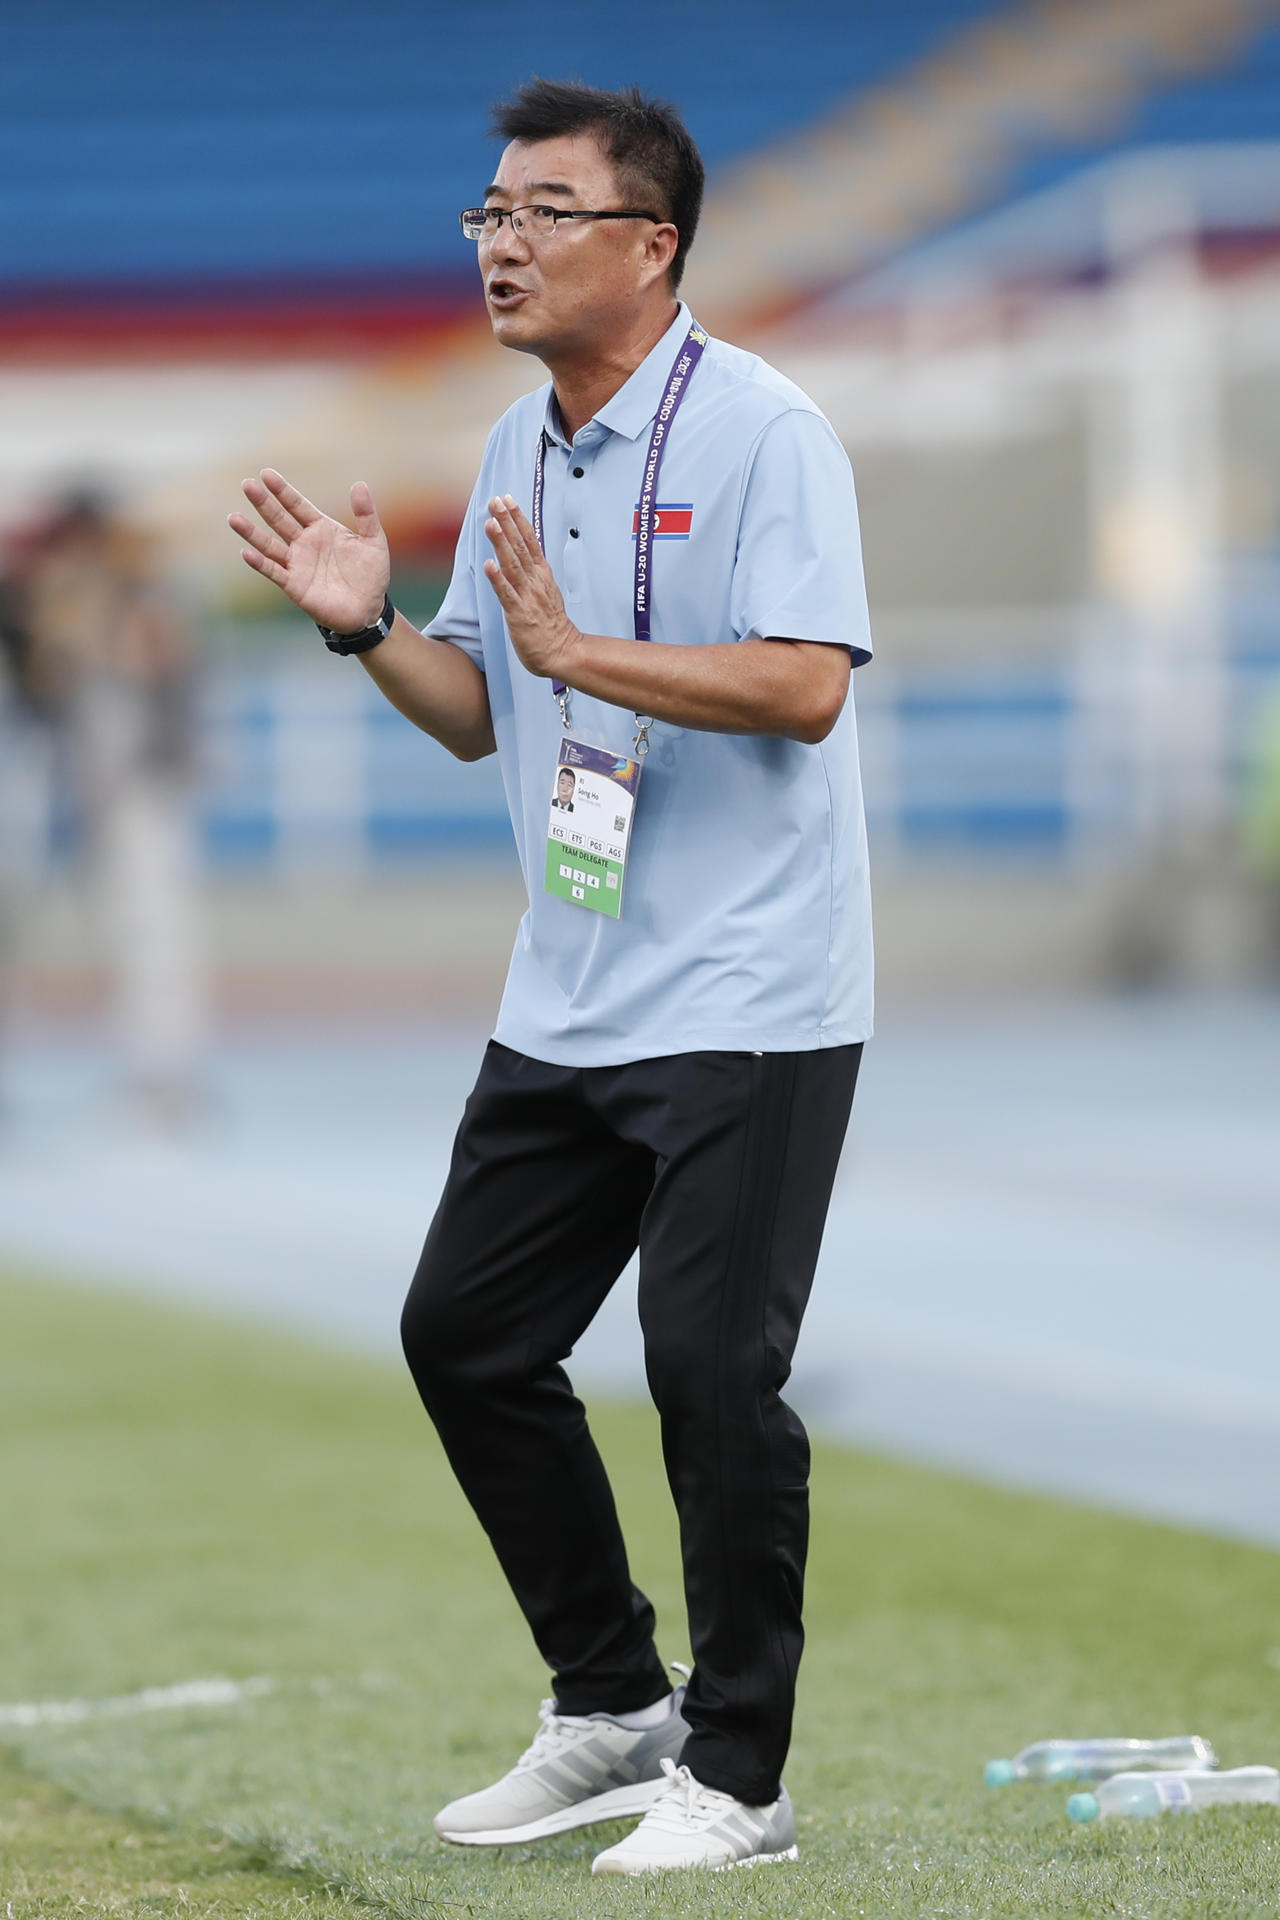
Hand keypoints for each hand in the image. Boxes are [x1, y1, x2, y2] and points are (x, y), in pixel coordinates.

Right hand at [229, 469, 389, 632]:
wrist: (368, 610)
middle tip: (247, 485)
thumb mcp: (374, 542)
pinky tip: (246, 553)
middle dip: (263, 503)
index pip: (297, 505)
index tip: (266, 473)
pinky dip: (260, 563)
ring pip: (269, 544)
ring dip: (251, 533)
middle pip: (278, 519)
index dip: (282, 490)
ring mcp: (297, 564)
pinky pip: (274, 572)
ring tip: (233, 518)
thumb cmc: (371, 575)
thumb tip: (360, 485)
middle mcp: (304, 543)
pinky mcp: (294, 585)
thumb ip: (366, 515)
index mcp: (321, 528)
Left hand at [483, 495, 581, 682]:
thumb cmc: (550, 624)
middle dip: (507, 522)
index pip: (530, 541)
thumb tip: (520, 556)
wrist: (561, 652)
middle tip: (496, 501)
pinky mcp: (519, 614)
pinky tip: (488, 564)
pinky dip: (498, 579)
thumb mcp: (545, 591)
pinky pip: (506, 594)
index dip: (518, 519)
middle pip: (520, 546)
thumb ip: (532, 573)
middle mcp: (535, 581)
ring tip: (491, 523)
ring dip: (501, 543)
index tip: (508, 499)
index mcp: (542, 574)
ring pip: (513, 565)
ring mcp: (527, 596)